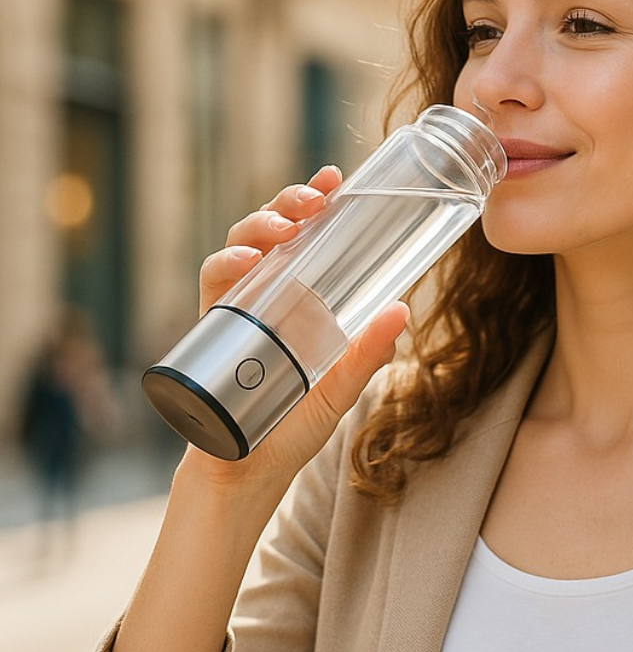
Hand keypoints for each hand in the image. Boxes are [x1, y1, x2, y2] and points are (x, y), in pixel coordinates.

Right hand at [185, 166, 408, 487]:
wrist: (243, 473)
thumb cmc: (291, 432)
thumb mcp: (339, 391)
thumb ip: (366, 355)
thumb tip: (402, 310)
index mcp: (301, 302)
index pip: (309, 239)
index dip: (315, 202)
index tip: (334, 178)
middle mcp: (268, 298)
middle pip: (273, 231)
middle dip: (289, 203)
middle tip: (314, 199)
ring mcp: (238, 309)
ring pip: (240, 245)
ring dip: (260, 225)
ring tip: (286, 227)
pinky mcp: (212, 327)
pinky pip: (212, 282)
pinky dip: (226, 264)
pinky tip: (247, 262)